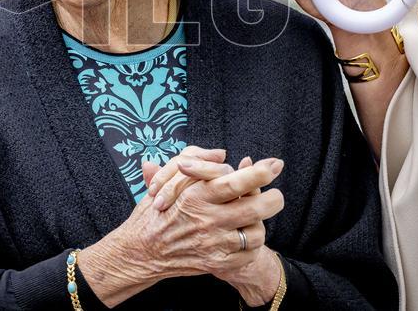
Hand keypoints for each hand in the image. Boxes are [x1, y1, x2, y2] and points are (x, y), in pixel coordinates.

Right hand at [146, 155, 285, 304]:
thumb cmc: (155, 211)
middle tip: (276, 195)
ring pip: (256, 233)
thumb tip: (222, 154)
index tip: (274, 166)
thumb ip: (195, 163)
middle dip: (273, 199)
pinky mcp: (217, 262)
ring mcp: (214, 244)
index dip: (259, 173)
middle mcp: (207, 219)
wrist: (141, 250)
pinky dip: (251, 244)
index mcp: (196, 196)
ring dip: (260, 223)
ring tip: (255, 216)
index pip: (234, 182)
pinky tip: (245, 235)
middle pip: (255, 208)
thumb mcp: (167, 180)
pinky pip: (248, 254)